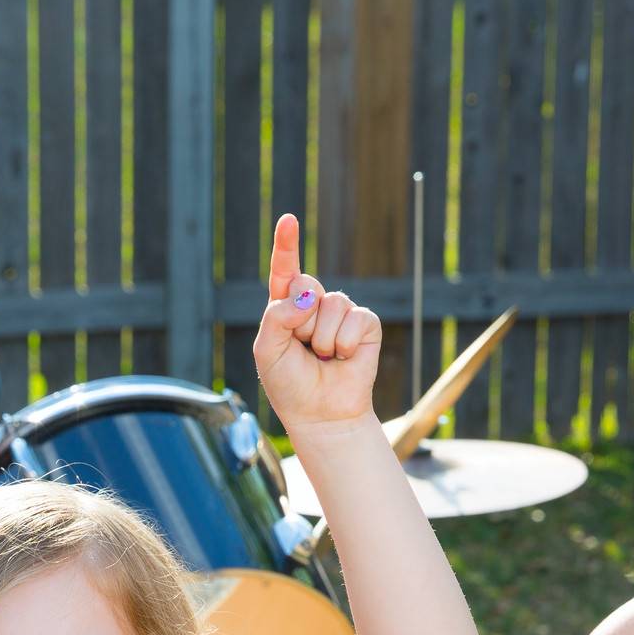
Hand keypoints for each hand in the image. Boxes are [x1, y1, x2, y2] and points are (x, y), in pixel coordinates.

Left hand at [253, 213, 380, 431]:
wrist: (321, 415)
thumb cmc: (290, 385)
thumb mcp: (267, 351)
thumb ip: (276, 317)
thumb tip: (307, 296)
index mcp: (286, 307)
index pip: (285, 270)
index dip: (287, 244)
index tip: (288, 219)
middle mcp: (314, 305)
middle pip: (306, 285)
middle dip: (301, 320)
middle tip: (303, 348)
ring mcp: (342, 313)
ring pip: (331, 304)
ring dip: (323, 339)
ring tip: (323, 358)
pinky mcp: (366, 325)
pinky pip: (355, 319)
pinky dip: (345, 344)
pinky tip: (344, 359)